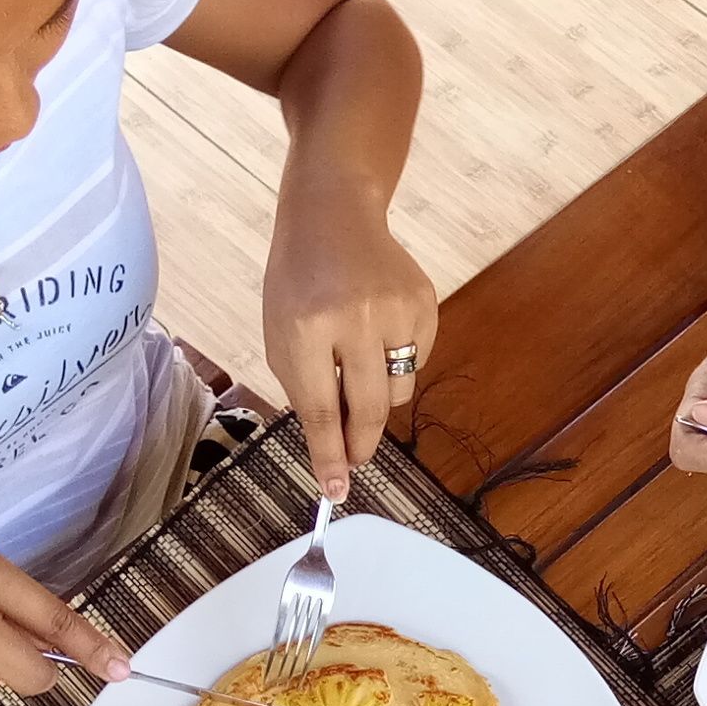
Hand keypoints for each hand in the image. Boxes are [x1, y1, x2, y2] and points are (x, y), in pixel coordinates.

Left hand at [264, 179, 436, 500]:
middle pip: (369, 409)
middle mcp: (357, 317)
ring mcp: (397, 308)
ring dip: (375, 398)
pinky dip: (394, 363)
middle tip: (354, 460)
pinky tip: (376, 333)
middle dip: (361, 444)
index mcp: (307, 325)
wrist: (333, 215)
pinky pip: (415, 363)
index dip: (329, 455)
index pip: (322, 408)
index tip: (335, 489)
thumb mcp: (281, 334)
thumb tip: (335, 451)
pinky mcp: (425, 303)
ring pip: (397, 391)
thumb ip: (305, 391)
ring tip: (354, 366)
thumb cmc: (297, 281)